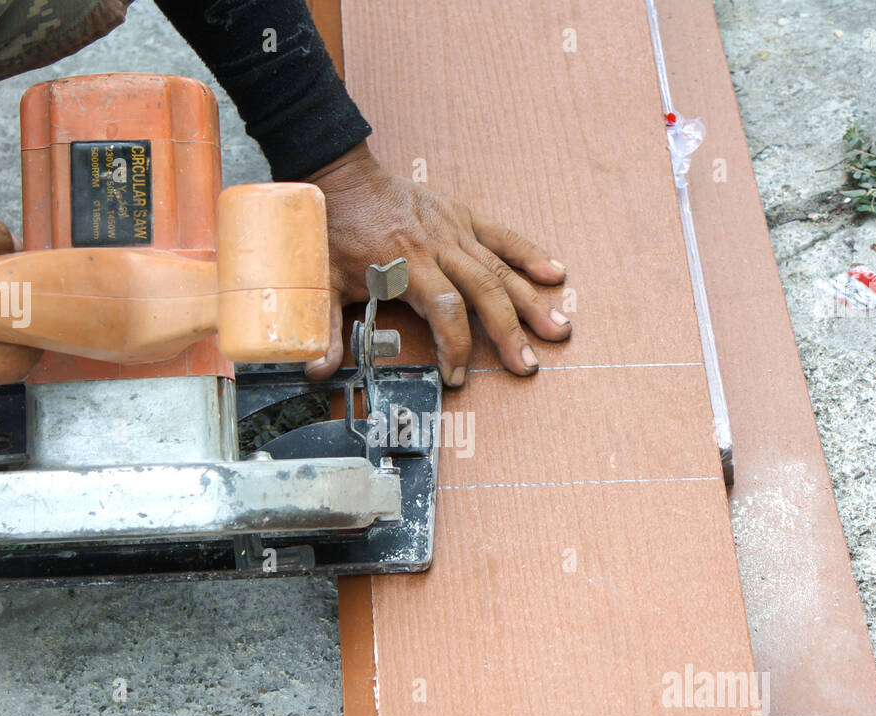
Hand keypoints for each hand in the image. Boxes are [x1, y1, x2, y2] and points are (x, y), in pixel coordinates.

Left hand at [303, 143, 570, 385]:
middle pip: (484, 292)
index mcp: (405, 266)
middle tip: (527, 366)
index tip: (456, 376)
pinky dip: (530, 254)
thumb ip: (325, 329)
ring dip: (532, 302)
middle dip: (508, 333)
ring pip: (500, 269)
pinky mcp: (463, 217)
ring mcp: (455, 231)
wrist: (344, 178)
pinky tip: (556, 275)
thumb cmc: (336, 231)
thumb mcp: (324, 282)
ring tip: (559, 330)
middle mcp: (437, 248)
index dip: (454, 346)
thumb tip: (316, 371)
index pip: (444, 310)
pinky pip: (502, 237)